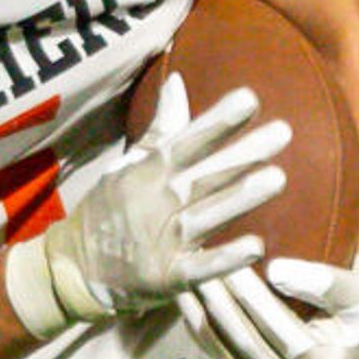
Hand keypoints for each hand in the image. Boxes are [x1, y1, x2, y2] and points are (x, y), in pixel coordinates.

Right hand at [5, 77, 286, 331]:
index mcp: (149, 173)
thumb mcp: (128, 165)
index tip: (249, 99)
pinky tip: (255, 247)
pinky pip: (199, 268)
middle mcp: (157, 203)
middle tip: (283, 133)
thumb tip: (178, 81)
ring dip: (239, 198)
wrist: (74, 268)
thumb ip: (160, 128)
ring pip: (206, 216)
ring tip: (278, 178)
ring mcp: (162, 241)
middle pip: (205, 175)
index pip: (187, 141)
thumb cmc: (110, 209)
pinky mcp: (167, 277)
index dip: (217, 122)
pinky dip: (225, 259)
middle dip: (242, 155)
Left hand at [194, 249, 358, 358]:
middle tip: (197, 267)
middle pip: (246, 342)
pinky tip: (189, 306)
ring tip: (184, 282)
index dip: (248, 293)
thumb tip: (275, 270)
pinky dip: (205, 333)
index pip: (275, 325)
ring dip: (203, 318)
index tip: (227, 260)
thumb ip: (323, 281)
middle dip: (219, 304)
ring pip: (230, 355)